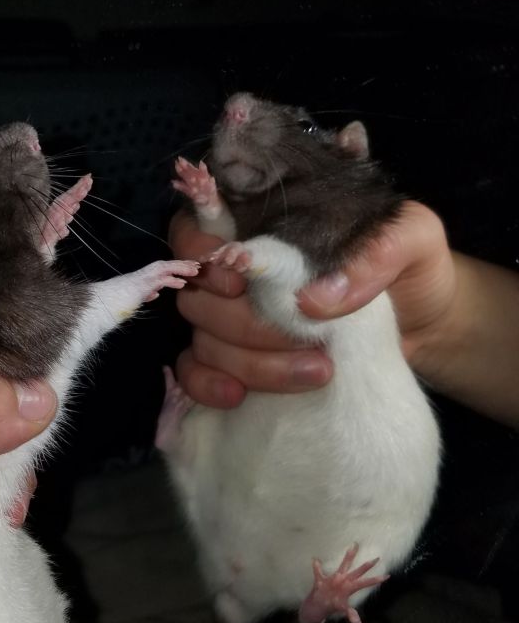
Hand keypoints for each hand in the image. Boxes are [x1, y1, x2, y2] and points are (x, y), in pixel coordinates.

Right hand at [170, 201, 452, 406]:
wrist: (429, 326)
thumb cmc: (412, 269)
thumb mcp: (413, 239)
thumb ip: (376, 252)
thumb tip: (313, 301)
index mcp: (263, 225)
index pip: (195, 229)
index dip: (202, 254)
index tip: (239, 282)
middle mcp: (238, 272)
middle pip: (198, 296)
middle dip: (246, 325)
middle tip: (308, 341)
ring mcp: (231, 320)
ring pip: (203, 338)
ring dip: (249, 362)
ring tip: (315, 373)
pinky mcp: (236, 361)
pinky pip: (193, 372)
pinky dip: (207, 384)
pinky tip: (238, 396)